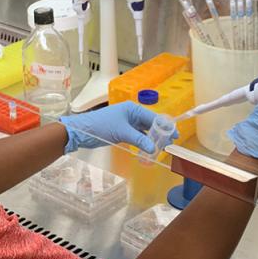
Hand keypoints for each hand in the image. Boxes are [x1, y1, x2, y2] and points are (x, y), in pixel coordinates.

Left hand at [59, 102, 178, 153]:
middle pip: (150, 124)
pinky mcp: (122, 131)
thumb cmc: (101, 126)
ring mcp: (127, 123)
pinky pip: (137, 136)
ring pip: (144, 131)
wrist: (82, 131)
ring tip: (161, 148)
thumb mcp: (122, 132)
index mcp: (133, 109)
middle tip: (169, 143)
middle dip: (160, 134)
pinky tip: (148, 149)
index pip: (153, 117)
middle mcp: (131, 114)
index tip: (174, 135)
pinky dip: (143, 142)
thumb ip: (139, 140)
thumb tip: (153, 149)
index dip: (165, 127)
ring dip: (152, 139)